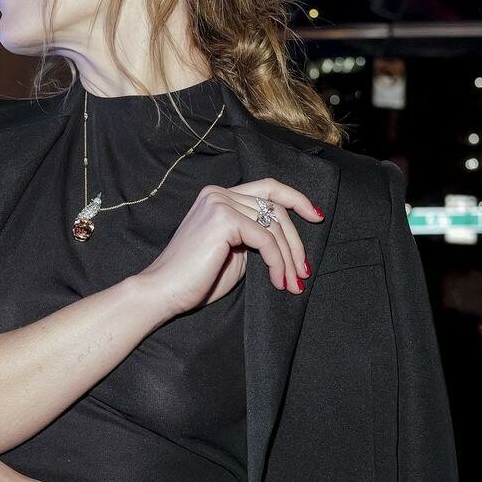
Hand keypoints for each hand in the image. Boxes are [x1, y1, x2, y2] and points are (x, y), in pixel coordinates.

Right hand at [132, 179, 324, 317]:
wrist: (164, 292)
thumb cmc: (196, 280)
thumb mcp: (234, 252)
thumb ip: (254, 237)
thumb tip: (286, 241)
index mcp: (218, 196)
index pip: (266, 188)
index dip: (295, 198)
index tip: (316, 217)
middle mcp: (219, 193)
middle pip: (276, 208)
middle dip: (296, 242)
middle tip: (303, 272)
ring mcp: (220, 202)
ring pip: (274, 225)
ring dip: (288, 258)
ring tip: (292, 283)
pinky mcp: (224, 218)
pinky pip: (266, 239)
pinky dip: (277, 261)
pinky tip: (278, 281)